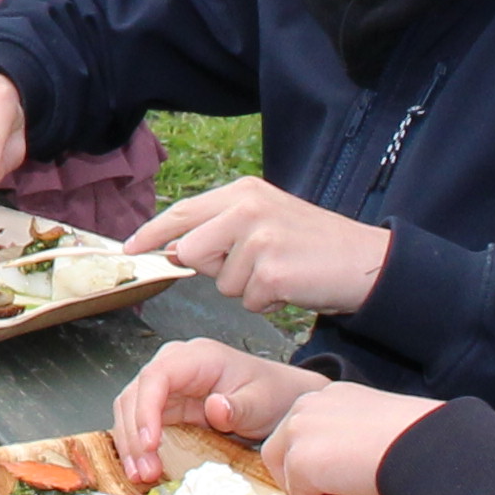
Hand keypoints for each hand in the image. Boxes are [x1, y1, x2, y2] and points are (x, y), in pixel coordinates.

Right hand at [112, 338, 325, 480]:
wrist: (281, 401)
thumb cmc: (273, 394)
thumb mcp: (262, 402)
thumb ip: (238, 406)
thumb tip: (214, 408)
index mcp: (197, 357)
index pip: (156, 377)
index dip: (146, 409)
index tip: (149, 443)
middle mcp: (174, 367)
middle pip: (135, 395)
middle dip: (134, 435)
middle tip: (144, 471)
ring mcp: (168, 387)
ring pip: (131, 411)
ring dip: (130, 444)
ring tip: (141, 476)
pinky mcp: (167, 408)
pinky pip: (141, 425)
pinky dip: (138, 447)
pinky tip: (141, 469)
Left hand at [128, 178, 393, 319]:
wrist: (365, 260)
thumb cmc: (313, 244)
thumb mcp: (265, 217)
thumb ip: (221, 226)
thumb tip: (175, 249)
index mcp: (242, 192)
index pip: (182, 212)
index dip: (152, 233)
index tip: (129, 248)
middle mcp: (247, 209)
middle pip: (190, 251)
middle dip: (214, 268)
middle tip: (253, 264)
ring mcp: (259, 240)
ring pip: (220, 282)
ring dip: (246, 288)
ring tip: (279, 272)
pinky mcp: (271, 272)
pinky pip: (247, 300)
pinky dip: (267, 302)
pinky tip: (290, 286)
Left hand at [257, 381, 440, 494]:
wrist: (430, 445)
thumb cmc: (419, 438)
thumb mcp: (375, 433)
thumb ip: (349, 448)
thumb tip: (341, 481)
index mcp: (328, 396)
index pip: (303, 435)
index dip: (314, 468)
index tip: (336, 494)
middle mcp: (308, 406)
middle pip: (281, 453)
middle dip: (303, 486)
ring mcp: (300, 432)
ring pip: (292, 479)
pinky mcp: (301, 462)